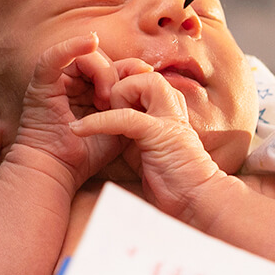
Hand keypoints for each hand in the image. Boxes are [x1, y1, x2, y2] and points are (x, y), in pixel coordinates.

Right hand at [6, 33, 150, 193]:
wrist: (59, 171)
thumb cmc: (87, 154)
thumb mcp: (118, 124)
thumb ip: (131, 101)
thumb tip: (147, 71)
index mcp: (86, 90)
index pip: (110, 66)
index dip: (128, 70)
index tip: (144, 76)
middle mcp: (69, 82)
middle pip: (98, 58)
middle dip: (115, 73)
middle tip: (119, 101)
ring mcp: (54, 81)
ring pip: (84, 57)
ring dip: (101, 71)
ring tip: (105, 99)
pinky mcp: (41, 83)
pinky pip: (54, 55)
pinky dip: (72, 45)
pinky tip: (91, 41)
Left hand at [70, 69, 235, 217]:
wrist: (195, 202)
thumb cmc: (172, 183)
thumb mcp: (144, 150)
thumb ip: (131, 133)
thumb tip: (107, 124)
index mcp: (167, 110)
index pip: (141, 79)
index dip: (119, 87)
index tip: (100, 105)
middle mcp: (171, 109)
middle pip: (143, 73)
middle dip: (118, 85)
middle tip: (100, 107)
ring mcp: (169, 119)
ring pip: (142, 82)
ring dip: (117, 96)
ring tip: (100, 116)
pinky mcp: (160, 134)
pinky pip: (125, 116)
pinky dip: (98, 121)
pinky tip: (79, 130)